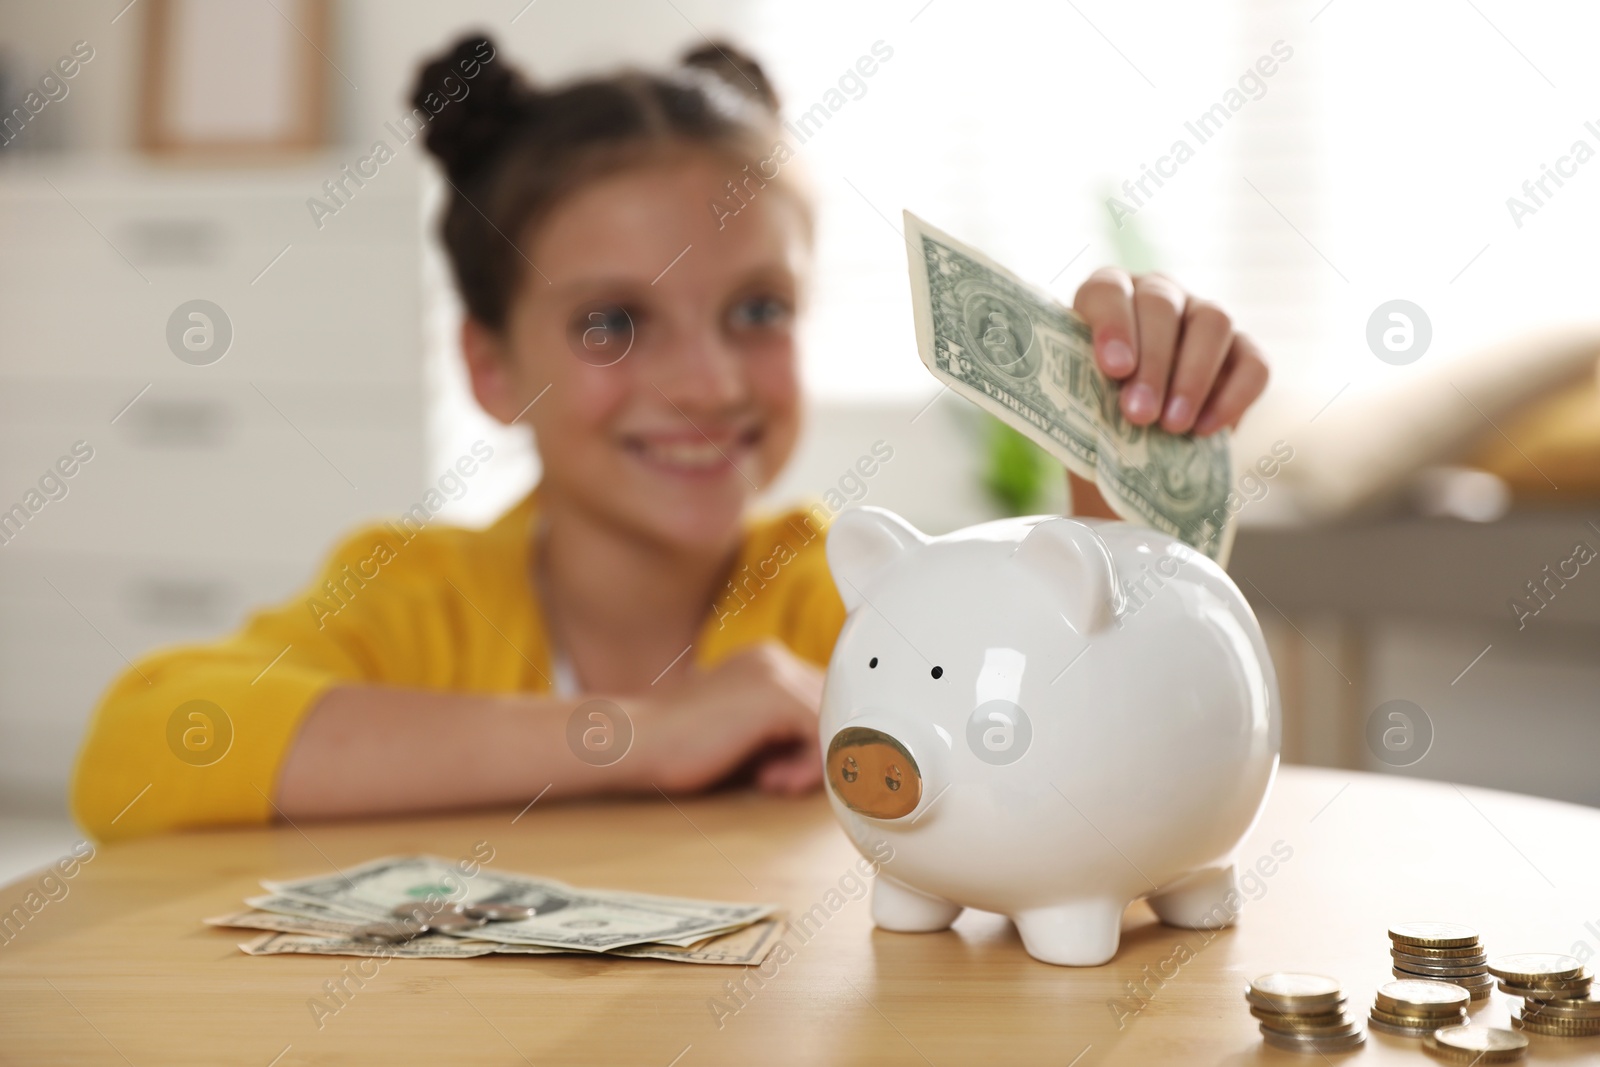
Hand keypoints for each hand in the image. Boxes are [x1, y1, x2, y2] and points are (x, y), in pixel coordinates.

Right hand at [631, 643, 822, 795]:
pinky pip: (823, 736)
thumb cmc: (678, 748)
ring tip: (772, 782)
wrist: (634, 742)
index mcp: (765, 661)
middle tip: (779, 782)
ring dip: (811, 763)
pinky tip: (770, 781)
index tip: (783, 773)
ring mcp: (776, 672)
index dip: (813, 740)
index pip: (820, 697)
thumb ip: (781, 732)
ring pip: (833, 722)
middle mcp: (775, 658)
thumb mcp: (741, 734)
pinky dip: (807, 768)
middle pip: (833, 707)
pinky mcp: (776, 697)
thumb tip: (833, 753)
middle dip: (817, 751)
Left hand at [1073, 269, 1268, 435]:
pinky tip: (1205, 430)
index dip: (1112, 325)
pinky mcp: (1243, 350)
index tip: (1114, 369)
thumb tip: (1089, 404)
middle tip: (1139, 414)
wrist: (1132, 441)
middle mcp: (1158, 294)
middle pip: (1162, 306)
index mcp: (1107, 296)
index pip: (1108, 291)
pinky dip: (1233, 398)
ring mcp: (1203, 316)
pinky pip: (1254, 364)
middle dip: (1152, 363)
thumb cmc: (1092, 414)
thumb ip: (1079, 391)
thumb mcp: (1076, 398)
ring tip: (1172, 425)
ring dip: (1193, 378)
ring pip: (1213, 324)